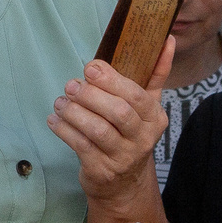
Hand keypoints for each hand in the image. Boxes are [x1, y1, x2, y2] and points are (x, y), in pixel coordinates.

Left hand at [50, 47, 174, 222]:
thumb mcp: (146, 106)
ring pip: (98, 130)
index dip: (112, 80)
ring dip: (75, 112)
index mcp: (154, 118)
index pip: (136, 96)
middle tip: (71, 85)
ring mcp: (123, 157)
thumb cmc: (130, 134)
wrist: (123, 183)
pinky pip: (81, 146)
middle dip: (91, 95)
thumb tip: (167, 39)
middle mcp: (142, 139)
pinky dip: (64, 130)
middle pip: (118, 113)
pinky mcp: (102, 170)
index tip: (90, 67)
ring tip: (61, 101)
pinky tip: (55, 118)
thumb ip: (156, 73)